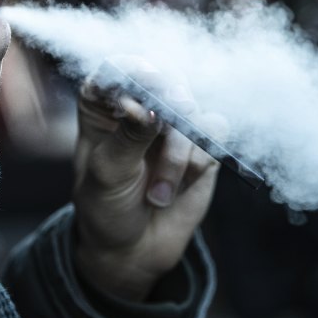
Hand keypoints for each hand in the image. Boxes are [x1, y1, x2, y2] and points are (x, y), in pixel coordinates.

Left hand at [72, 56, 219, 300]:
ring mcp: (172, 125)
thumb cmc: (106, 208)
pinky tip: (185, 182)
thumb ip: (128, 138)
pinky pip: (214, 131)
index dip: (135, 69)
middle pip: (164, 79)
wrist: (134, 249)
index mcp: (104, 105)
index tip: (146, 81)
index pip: (119, 69)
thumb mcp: (108, 174)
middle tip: (168, 125)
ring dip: (180, 154)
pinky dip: (201, 158)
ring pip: (191, 110)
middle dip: (169, 105)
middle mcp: (140, 107)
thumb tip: (146, 106)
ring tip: (159, 195)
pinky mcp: (200, 145)